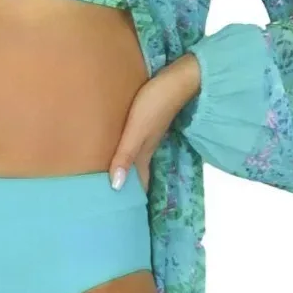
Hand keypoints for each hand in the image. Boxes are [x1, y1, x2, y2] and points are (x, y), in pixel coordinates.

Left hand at [107, 52, 200, 191]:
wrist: (180, 77)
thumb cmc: (156, 102)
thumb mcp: (136, 131)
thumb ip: (125, 155)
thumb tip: (115, 187)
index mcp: (144, 153)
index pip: (139, 184)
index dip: (131, 199)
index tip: (121, 215)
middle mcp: (148, 147)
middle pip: (137, 173)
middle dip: (127, 188)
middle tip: (112, 201)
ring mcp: (150, 134)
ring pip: (137, 159)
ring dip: (128, 170)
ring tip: (114, 181)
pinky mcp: (150, 121)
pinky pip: (136, 144)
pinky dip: (128, 153)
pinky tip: (121, 149)